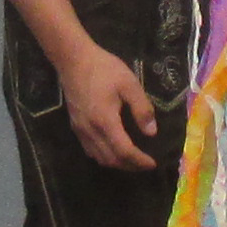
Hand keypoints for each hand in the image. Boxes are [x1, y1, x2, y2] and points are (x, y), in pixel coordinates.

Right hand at [58, 38, 156, 170]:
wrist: (74, 60)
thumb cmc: (104, 69)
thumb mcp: (129, 84)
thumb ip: (141, 108)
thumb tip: (151, 132)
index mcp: (105, 121)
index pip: (124, 151)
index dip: (139, 161)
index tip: (153, 163)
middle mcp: (91, 131)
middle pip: (111, 159)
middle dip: (130, 166)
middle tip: (145, 164)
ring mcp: (81, 130)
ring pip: (99, 158)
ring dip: (117, 163)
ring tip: (132, 160)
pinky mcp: (76, 126)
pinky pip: (90, 150)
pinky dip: (104, 157)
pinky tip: (113, 151)